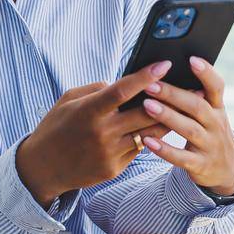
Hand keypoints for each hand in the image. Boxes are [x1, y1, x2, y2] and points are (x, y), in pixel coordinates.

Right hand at [15, 60, 176, 205]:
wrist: (42, 168)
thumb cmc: (56, 127)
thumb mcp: (68, 100)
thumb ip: (97, 90)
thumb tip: (124, 84)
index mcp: (88, 111)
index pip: (122, 90)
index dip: (146, 77)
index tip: (165, 64)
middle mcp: (101, 133)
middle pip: (145, 114)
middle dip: (170, 100)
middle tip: (191, 88)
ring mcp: (109, 154)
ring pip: (148, 134)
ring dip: (167, 120)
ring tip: (184, 108)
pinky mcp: (114, 169)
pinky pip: (138, 150)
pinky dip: (148, 138)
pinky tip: (159, 129)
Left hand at [138, 56, 233, 196]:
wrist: (228, 169)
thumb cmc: (209, 132)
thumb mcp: (210, 114)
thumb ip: (194, 97)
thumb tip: (164, 73)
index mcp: (217, 108)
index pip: (216, 87)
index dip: (206, 73)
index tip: (191, 59)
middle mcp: (216, 125)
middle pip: (196, 106)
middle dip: (173, 94)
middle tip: (151, 84)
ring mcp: (209, 145)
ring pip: (189, 130)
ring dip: (167, 117)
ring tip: (146, 106)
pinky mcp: (200, 165)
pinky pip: (181, 158)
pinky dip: (165, 149)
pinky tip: (148, 140)